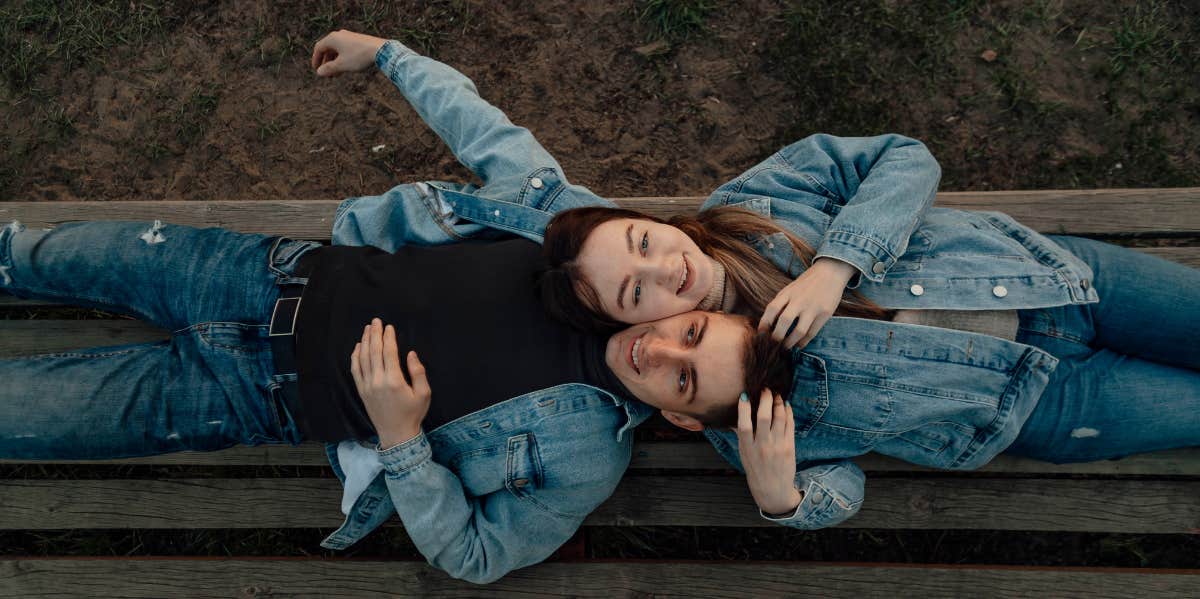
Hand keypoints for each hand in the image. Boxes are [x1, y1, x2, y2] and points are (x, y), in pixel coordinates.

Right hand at [312, 30, 387, 76]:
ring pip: (338, 49)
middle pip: (328, 48)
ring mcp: (349, 36)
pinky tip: (347, 67)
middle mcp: (340, 35)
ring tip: (337, 74)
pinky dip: (343, 58)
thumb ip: (329, 69)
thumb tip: (319, 72)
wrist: (381, 50)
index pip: (319, 48)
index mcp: (332, 38)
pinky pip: (346, 49)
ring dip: (335, 61)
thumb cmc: (359, 57)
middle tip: (327, 74)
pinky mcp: (358, 40)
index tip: (316, 70)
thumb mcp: (342, 65)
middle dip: (326, 62)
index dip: (316, 59)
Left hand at [350, 318, 430, 447]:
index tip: (389, 327)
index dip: (388, 337)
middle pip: (374, 352)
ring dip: (365, 342)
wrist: (396, 434)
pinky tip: (358, 347)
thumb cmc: (413, 414)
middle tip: (375, 321)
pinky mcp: (362, 391)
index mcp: (394, 380)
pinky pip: (355, 370)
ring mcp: (367, 386)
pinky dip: (355, 356)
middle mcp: (378, 381)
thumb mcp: (424, 394)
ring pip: (363, 358)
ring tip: (367, 329)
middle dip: (374, 334)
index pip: (389, 352)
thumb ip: (418, 372)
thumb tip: (411, 354)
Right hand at [736, 389, 801, 516]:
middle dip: (765, 400)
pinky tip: (786, 405)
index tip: (744, 395)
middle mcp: (762, 446)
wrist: (773, 490)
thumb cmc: (755, 471)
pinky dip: (788, 413)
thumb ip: (741, 437)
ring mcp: (777, 446)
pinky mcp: (789, 447)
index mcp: (747, 448)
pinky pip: (790, 425)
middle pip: (764, 418)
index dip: (743, 409)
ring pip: (779, 419)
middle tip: (766, 389)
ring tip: (776, 395)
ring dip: (778, 403)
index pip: (744, 425)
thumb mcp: (743, 455)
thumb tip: (734, 419)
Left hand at [758, 257, 856, 348]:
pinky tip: (799, 344)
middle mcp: (799, 300)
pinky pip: (812, 332)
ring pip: (799, 331)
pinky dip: (804, 341)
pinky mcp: (825, 313)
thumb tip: (769, 323)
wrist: (830, 272)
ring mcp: (813, 307)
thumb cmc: (806, 283)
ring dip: (790, 342)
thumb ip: (781, 303)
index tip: (761, 334)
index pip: (772, 309)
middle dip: (777, 336)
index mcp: (788, 293)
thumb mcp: (790, 289)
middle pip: (784, 321)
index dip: (764, 323)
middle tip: (773, 345)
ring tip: (786, 347)